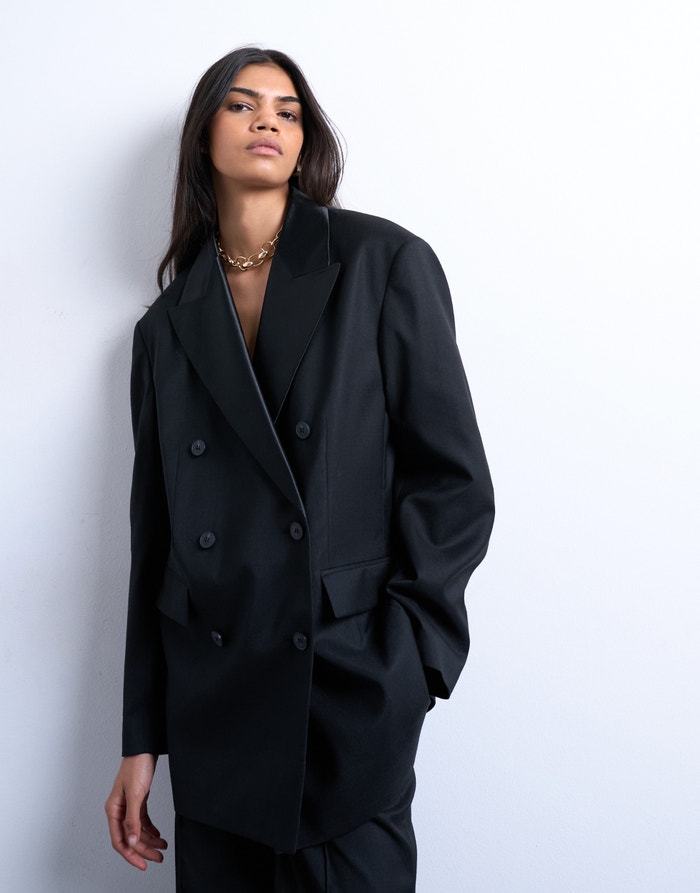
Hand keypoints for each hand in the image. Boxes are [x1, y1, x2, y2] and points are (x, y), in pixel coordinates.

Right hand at [105, 754, 167, 869]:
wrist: (144, 748)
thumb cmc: (137, 766)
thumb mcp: (136, 794)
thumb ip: (133, 819)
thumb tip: (131, 841)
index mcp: (114, 809)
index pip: (119, 840)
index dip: (130, 855)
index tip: (143, 865)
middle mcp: (119, 810)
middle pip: (130, 838)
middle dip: (143, 850)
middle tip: (158, 858)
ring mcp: (129, 805)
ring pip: (137, 830)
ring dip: (149, 841)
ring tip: (162, 848)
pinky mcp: (138, 800)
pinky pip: (143, 820)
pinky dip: (150, 829)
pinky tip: (158, 835)